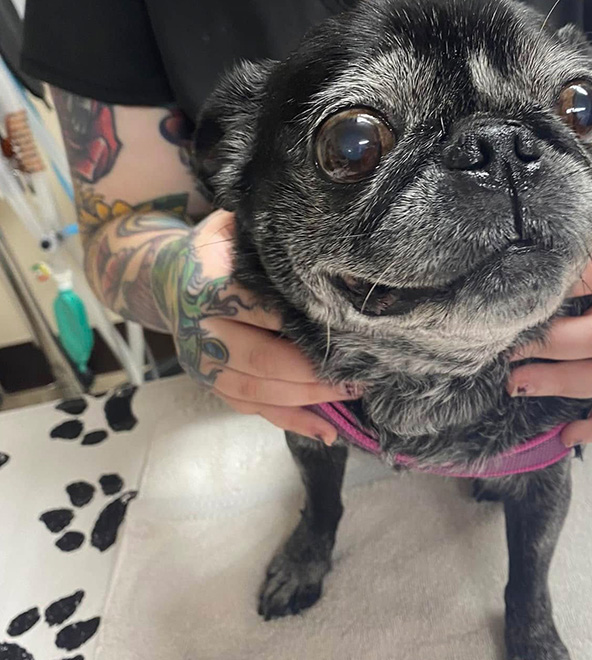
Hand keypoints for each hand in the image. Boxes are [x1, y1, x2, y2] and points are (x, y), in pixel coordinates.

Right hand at [154, 209, 353, 442]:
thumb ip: (262, 236)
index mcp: (210, 287)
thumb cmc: (215, 251)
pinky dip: (291, 422)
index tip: (350, 330)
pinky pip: (253, 410)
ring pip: (258, 391)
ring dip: (308, 400)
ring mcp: (204, 364)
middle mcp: (203, 330)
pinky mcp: (211, 385)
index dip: (306, 323)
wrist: (165, 278)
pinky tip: (326, 430)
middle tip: (358, 376)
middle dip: (313, 373)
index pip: (264, 309)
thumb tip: (323, 235)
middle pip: (263, 359)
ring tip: (350, 397)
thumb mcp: (232, 229)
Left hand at [507, 209, 591, 446]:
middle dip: (550, 353)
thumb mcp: (567, 238)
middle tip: (505, 358)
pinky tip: (569, 436)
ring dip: (566, 386)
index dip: (546, 313)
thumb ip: (542, 262)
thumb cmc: (586, 241)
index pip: (586, 290)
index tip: (502, 322)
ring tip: (518, 387)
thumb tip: (497, 297)